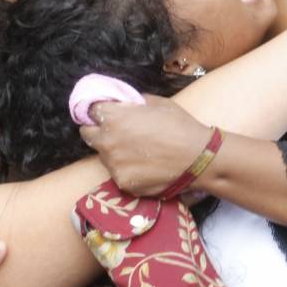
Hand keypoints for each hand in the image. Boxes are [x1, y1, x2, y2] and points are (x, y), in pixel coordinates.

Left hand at [80, 95, 213, 196]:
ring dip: (113, 151)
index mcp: (113, 118)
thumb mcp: (155, 103)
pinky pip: (118, 173)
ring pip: (103, 156)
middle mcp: (107, 142)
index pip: (90, 111)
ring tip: (137, 151)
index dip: (97, 111)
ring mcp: (114, 165)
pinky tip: (144, 166)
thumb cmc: (180, 126)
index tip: (104, 114)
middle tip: (116, 132)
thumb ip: (131, 103)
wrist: (199, 158)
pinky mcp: (123, 183)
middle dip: (98, 131)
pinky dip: (127, 169)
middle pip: (88, 135)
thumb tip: (120, 104)